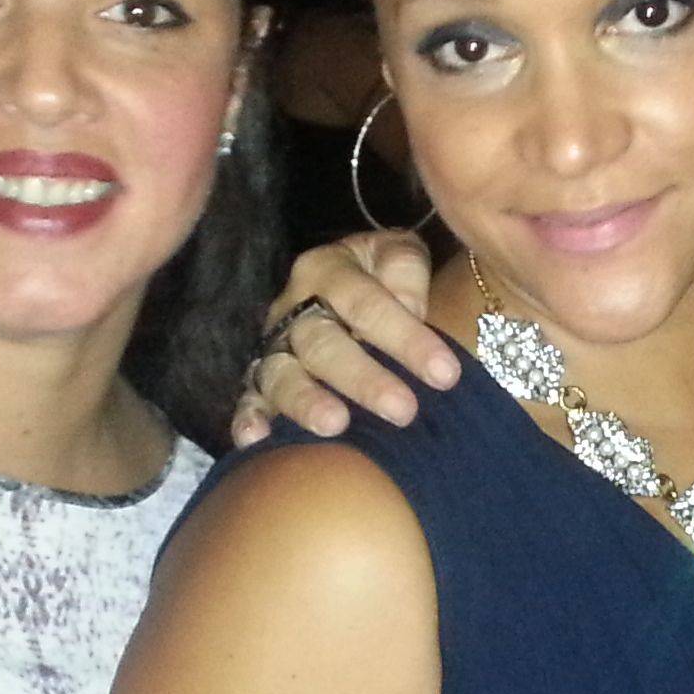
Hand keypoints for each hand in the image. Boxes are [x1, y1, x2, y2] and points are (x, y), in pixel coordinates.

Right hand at [233, 232, 452, 443]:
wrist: (349, 287)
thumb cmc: (384, 276)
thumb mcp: (400, 255)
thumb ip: (406, 269)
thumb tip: (409, 306)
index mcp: (329, 269)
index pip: (367, 303)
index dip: (405, 338)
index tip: (446, 374)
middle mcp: (295, 307)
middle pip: (323, 344)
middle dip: (363, 379)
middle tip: (403, 411)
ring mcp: (274, 346)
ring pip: (281, 374)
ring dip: (306, 401)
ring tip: (335, 426)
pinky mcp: (260, 380)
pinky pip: (248, 398)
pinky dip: (248, 417)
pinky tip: (254, 439)